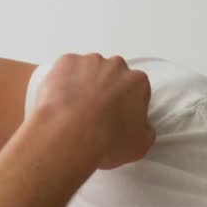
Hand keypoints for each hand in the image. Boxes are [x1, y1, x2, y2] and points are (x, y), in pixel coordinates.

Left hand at [29, 53, 154, 169]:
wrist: (71, 136)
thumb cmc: (107, 141)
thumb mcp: (140, 145)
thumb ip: (145, 129)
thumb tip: (141, 125)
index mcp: (137, 82)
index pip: (136, 88)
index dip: (127, 103)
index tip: (118, 116)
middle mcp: (116, 66)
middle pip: (112, 74)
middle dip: (106, 89)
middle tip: (96, 112)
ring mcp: (89, 62)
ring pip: (88, 70)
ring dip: (85, 83)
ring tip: (75, 108)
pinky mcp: (66, 62)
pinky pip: (66, 68)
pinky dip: (63, 80)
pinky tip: (61, 100)